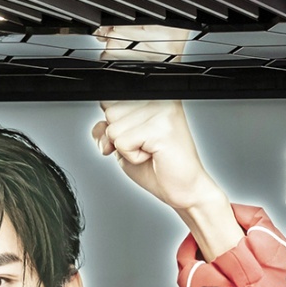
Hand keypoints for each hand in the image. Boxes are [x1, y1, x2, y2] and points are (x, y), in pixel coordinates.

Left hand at [92, 100, 241, 258]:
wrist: (184, 189)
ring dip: (126, 147)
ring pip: (114, 128)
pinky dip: (132, 157)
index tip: (134, 137)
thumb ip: (106, 129)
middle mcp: (161, 99)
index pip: (110, 100)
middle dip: (119, 137)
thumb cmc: (158, 166)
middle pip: (109, 112)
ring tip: (150, 150)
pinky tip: (153, 155)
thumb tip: (101, 127)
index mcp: (154, 97)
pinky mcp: (161, 129)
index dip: (114, 124)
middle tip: (145, 147)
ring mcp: (163, 112)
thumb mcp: (123, 143)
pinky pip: (122, 142)